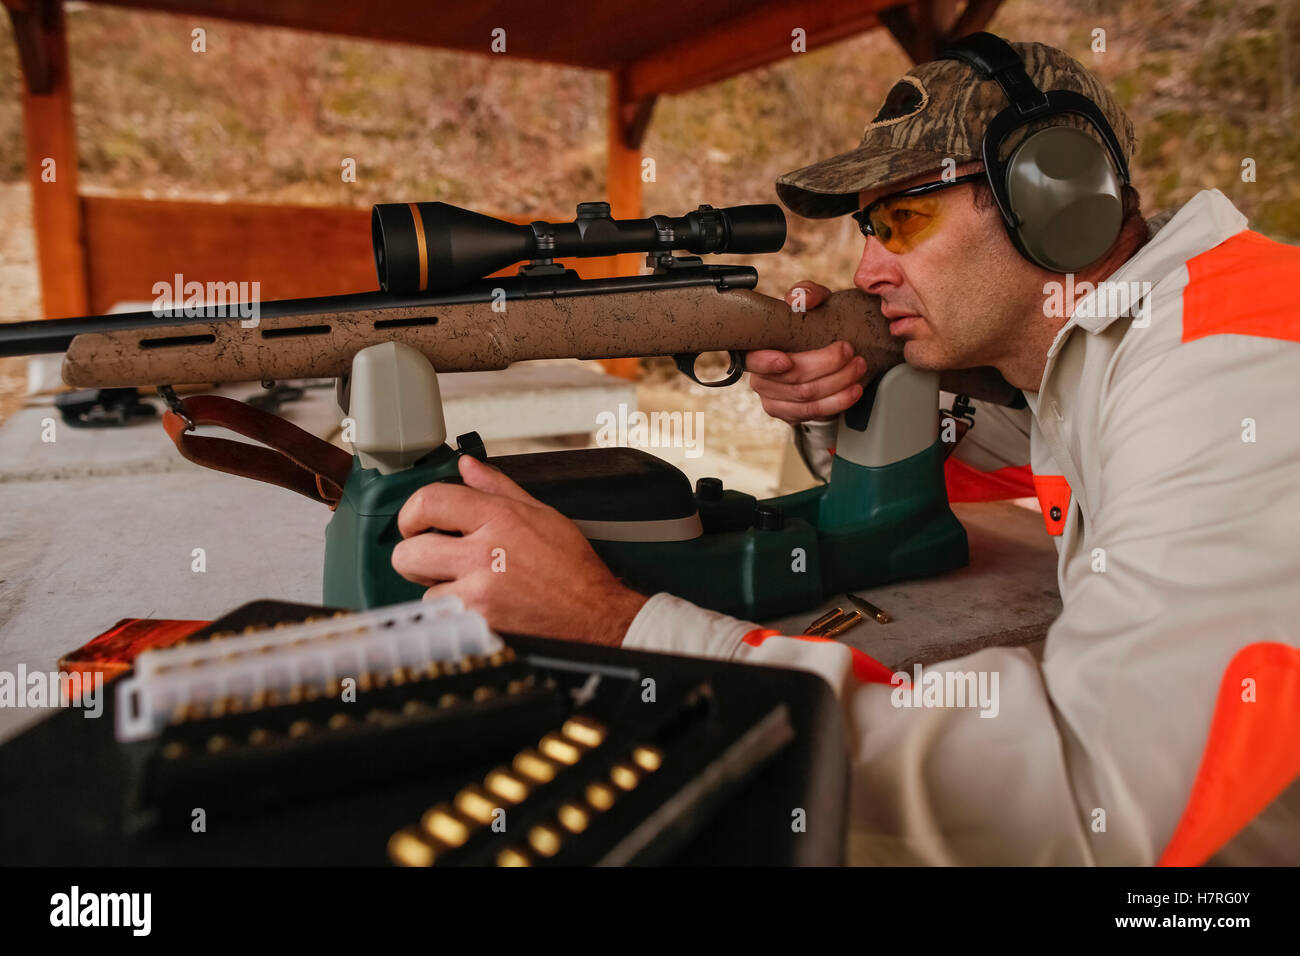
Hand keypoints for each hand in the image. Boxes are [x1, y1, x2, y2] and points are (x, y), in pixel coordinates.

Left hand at [391, 455, 648, 644]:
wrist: (593, 614)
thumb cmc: (571, 567)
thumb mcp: (541, 514)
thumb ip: (497, 487)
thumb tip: (467, 466)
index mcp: (499, 518)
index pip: (429, 502)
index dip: (411, 513)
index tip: (415, 523)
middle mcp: (484, 553)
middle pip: (409, 552)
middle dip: (416, 555)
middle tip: (434, 557)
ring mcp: (479, 592)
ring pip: (425, 590)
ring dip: (440, 588)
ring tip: (470, 585)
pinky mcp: (479, 623)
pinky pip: (444, 616)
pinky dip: (455, 612)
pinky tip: (480, 605)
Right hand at [745, 281, 867, 423]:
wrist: (819, 351)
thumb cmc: (809, 325)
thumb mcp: (811, 302)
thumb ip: (806, 294)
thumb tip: (798, 300)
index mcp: (756, 349)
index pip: (753, 360)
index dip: (767, 363)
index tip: (786, 360)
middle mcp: (760, 377)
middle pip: (791, 379)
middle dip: (826, 365)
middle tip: (849, 352)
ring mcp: (773, 398)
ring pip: (806, 397)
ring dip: (838, 383)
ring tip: (858, 367)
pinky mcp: (790, 413)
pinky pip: (813, 413)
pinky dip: (838, 402)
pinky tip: (853, 390)